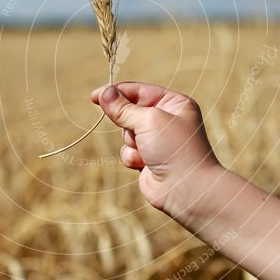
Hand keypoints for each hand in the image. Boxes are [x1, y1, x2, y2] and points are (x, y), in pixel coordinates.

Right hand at [90, 82, 219, 212]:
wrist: (185, 189)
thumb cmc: (174, 149)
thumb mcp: (148, 120)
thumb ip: (124, 108)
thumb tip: (104, 93)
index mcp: (174, 103)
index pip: (140, 90)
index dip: (117, 92)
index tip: (95, 96)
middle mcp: (167, 119)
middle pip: (130, 111)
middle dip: (128, 123)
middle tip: (133, 130)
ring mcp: (157, 140)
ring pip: (126, 132)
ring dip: (131, 141)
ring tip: (145, 150)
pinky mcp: (148, 158)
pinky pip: (128, 151)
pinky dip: (132, 156)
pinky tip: (143, 164)